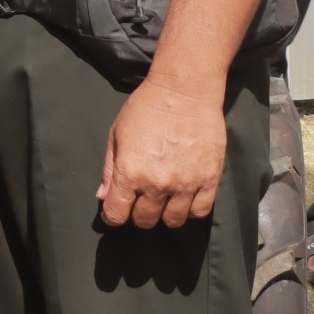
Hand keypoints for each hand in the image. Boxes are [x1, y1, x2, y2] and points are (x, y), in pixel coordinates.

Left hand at [99, 77, 226, 227]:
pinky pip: (199, 211)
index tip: (116, 212)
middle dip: (138, 215)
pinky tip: (184, 198)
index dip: (113, 216)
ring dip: (164, 215)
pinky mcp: (209, 181)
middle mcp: (157, 185)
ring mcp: (185, 185)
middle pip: (145, 220)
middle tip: (139, 202)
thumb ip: (109, 169)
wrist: (184, 93)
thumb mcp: (116, 134)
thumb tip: (103, 196)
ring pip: (173, 221)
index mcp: (130, 173)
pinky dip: (190, 210)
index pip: (117, 214)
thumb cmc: (145, 109)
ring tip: (163, 201)